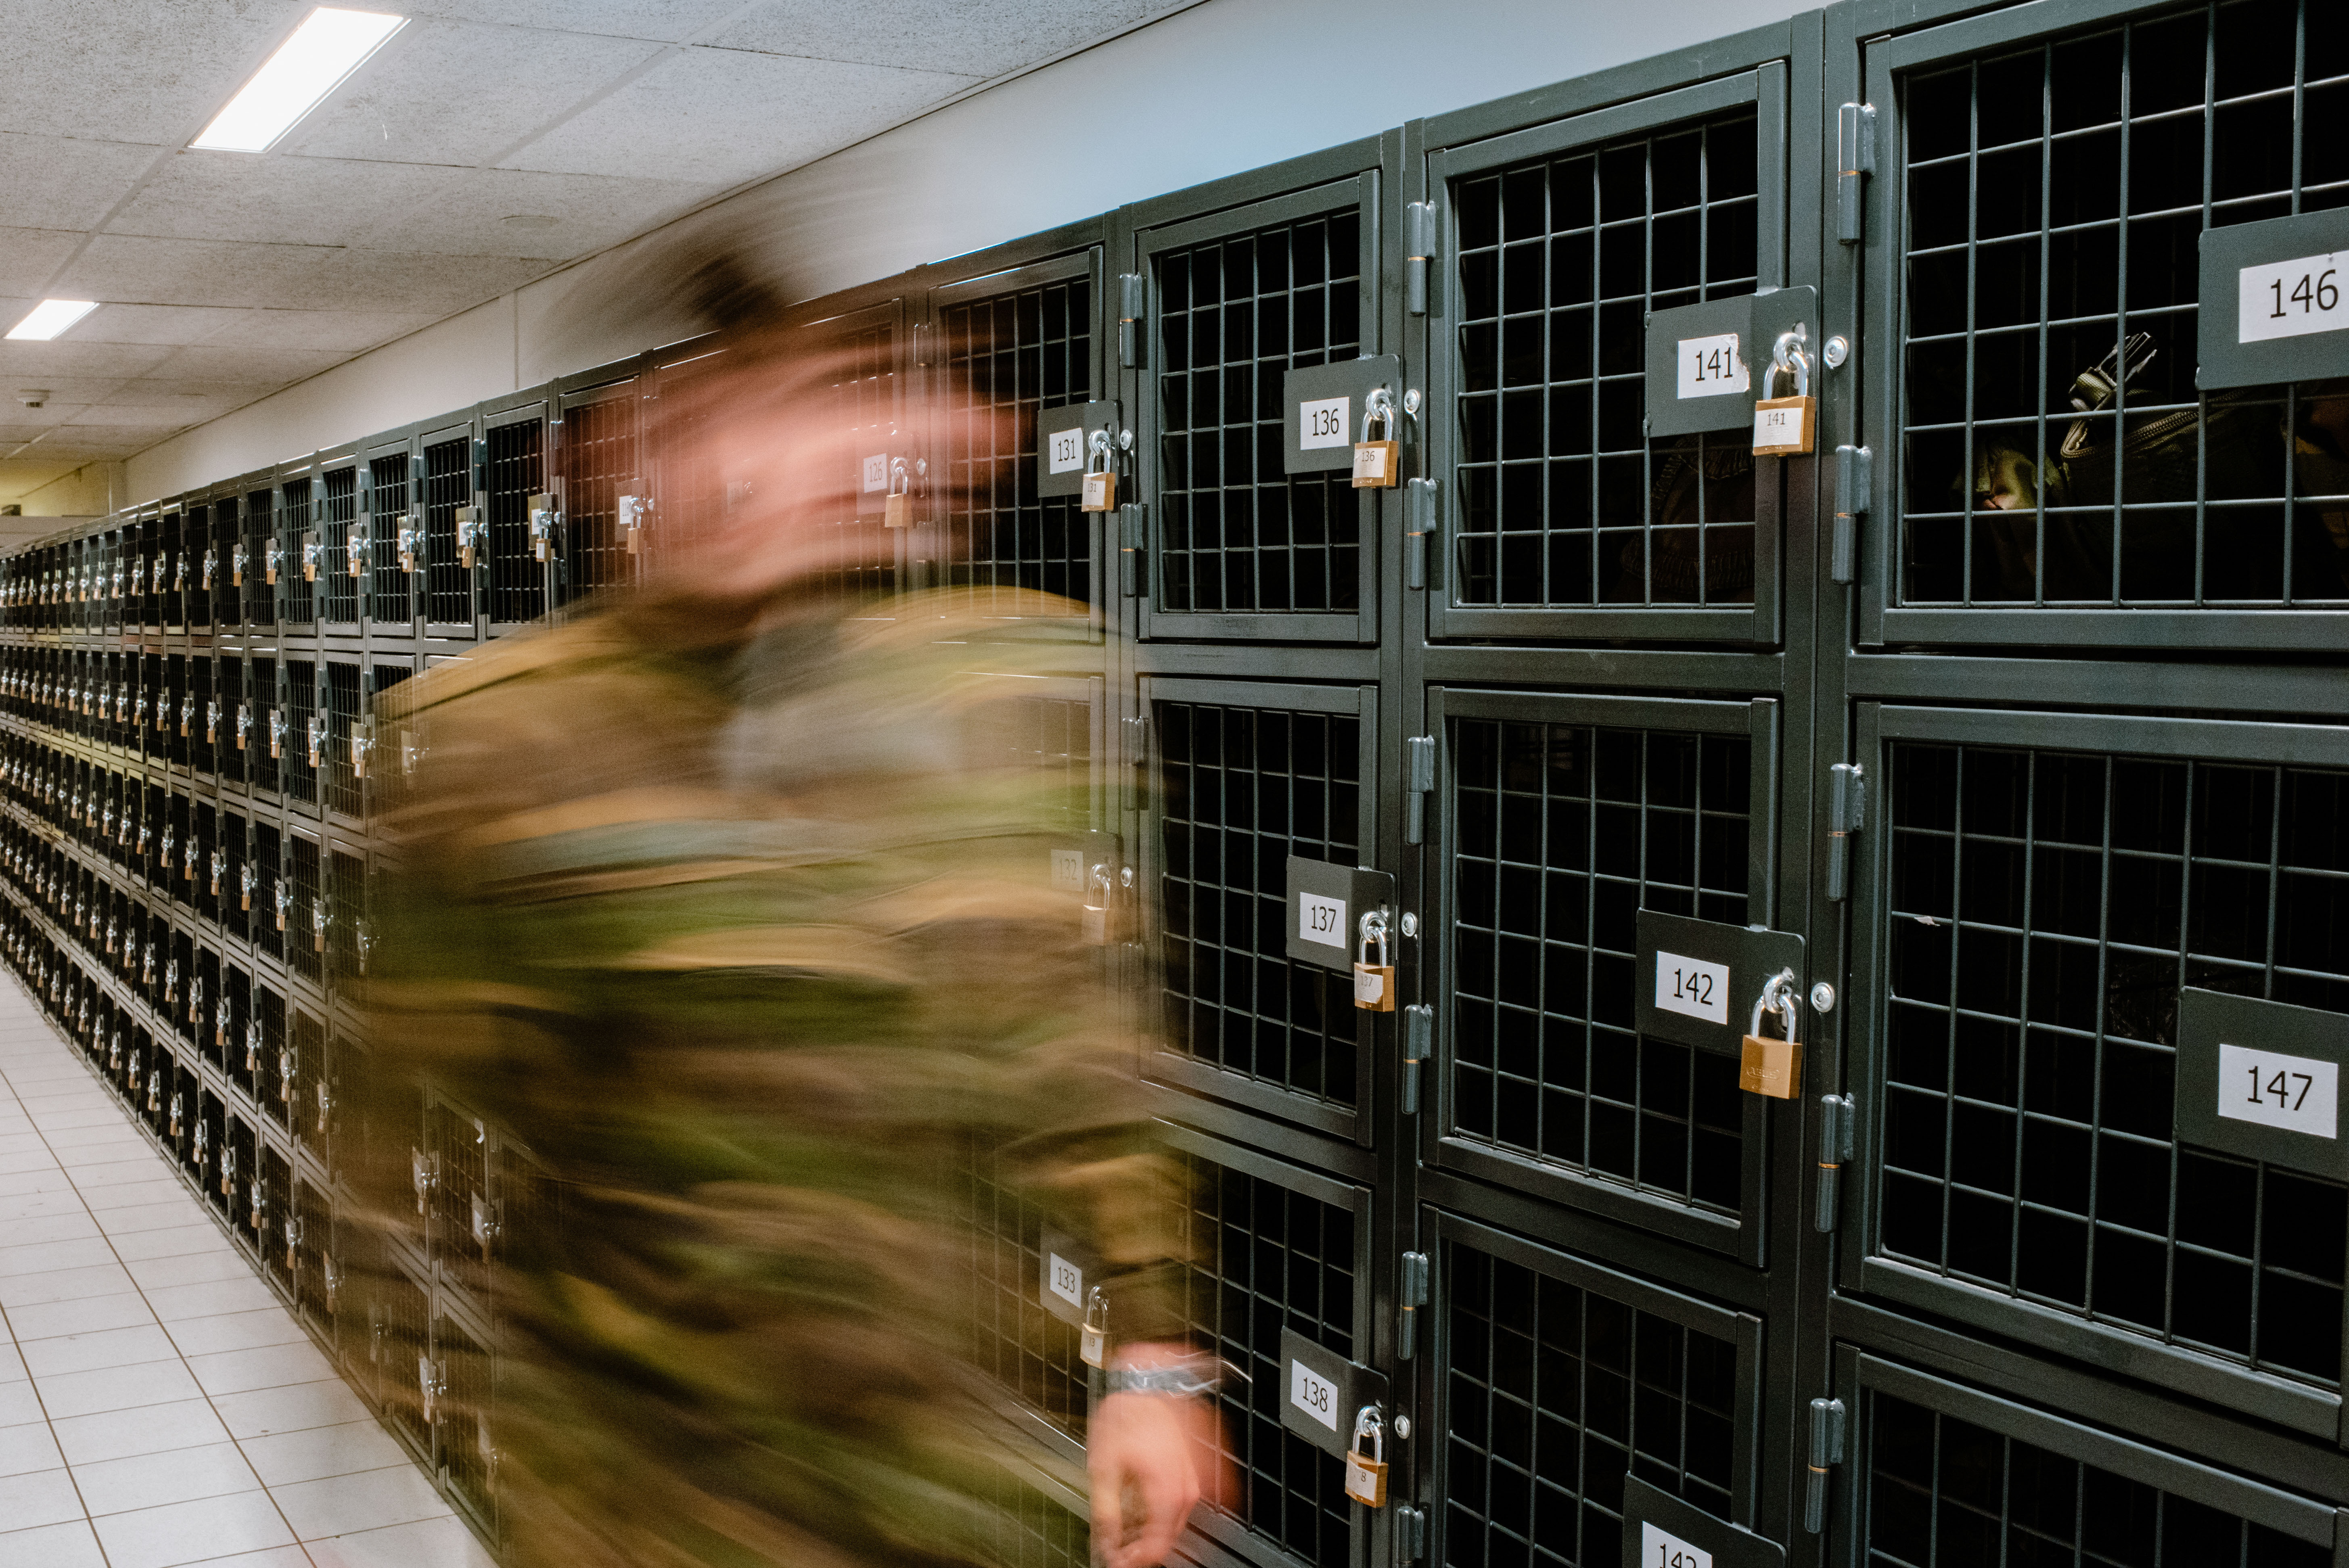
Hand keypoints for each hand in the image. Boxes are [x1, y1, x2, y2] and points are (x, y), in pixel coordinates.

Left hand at [1087, 1345, 1233, 1567]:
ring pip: (1180, 1521)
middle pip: (1170, 1537)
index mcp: (1164, 1492)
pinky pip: (1192, 1501)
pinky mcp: (1200, 1467)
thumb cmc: (1128, 1414)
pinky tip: (1156, 1515)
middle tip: (1120, 1551)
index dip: (1134, 1561)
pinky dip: (1174, 1513)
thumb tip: (1107, 1543)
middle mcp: (1187, 1489)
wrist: (1149, 1382)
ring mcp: (1197, 1477)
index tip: (1117, 1563)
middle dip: (1144, 1548)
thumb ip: (1107, 1512)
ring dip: (1158, 1532)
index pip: (1156, 1548)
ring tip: (1132, 1534)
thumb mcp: (1104, 1467)